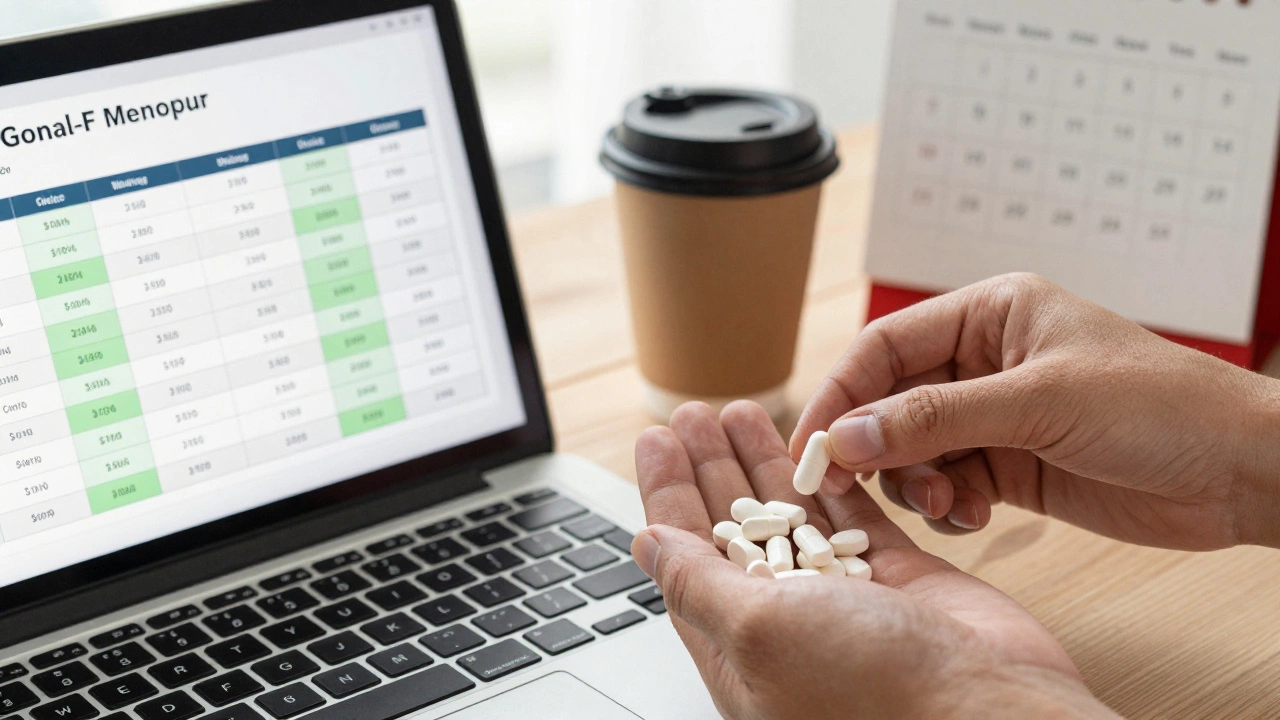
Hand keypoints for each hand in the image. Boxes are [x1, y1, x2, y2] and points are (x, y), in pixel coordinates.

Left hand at [632, 401, 1119, 719]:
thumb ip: (699, 584)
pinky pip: (856, 517)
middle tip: (696, 413)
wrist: (991, 715)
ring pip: (793, 517)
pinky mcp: (902, 581)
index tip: (656, 439)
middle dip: (714, 468)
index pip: (687, 558)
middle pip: (735, 530)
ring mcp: (847, 602)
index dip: (669, 495)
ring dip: (767, 462)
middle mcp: (790, 627)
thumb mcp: (759, 633)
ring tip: (741, 411)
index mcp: (740, 652)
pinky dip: (833, 480)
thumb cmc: (871, 695)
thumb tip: (647, 545)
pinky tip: (813, 440)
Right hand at [792, 273, 1279, 550]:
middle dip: (873, 446)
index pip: (885, 348)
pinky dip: (945, 505)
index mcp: (990, 314)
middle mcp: (984, 362)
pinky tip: (971, 515)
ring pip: (913, 449)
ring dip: (913, 481)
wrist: (1240, 473)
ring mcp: (996, 417)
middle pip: (890, 401)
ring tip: (943, 502)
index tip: (810, 444)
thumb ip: (935, 417)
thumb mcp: (1038, 401)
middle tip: (850, 486)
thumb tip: (847, 435)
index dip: (840, 394)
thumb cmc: (1161, 407)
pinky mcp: (1012, 466)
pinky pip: (947, 484)